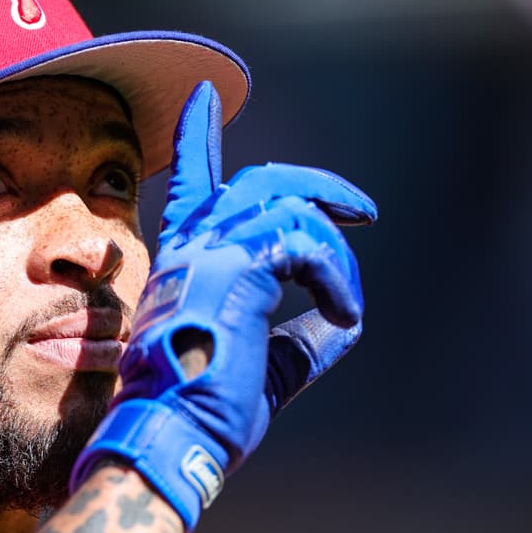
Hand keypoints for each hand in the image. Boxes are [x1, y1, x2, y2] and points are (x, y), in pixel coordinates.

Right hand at [69, 81, 376, 531]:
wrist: (171, 437)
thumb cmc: (205, 412)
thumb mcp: (265, 369)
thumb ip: (297, 340)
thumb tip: (336, 324)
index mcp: (185, 267)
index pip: (192, 186)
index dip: (198, 137)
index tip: (203, 95)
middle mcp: (190, 249)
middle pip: (258, 182)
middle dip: (315, 186)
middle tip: (360, 209)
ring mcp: (207, 253)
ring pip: (288, 206)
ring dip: (334, 249)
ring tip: (348, 299)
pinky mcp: (233, 267)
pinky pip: (305, 242)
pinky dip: (336, 276)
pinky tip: (343, 312)